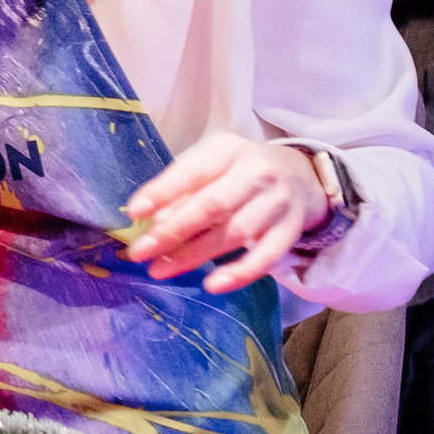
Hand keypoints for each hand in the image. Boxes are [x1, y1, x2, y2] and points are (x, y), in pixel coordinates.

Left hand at [123, 133, 329, 293]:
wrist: (299, 174)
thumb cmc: (238, 170)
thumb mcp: (210, 166)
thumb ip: (182, 190)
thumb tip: (152, 221)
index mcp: (228, 149)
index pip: (193, 171)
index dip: (162, 192)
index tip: (134, 213)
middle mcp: (256, 172)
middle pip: (212, 205)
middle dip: (173, 231)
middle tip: (140, 252)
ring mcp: (277, 202)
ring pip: (235, 233)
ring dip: (195, 255)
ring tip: (161, 270)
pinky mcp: (291, 230)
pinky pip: (266, 257)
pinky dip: (239, 273)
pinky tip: (212, 285)